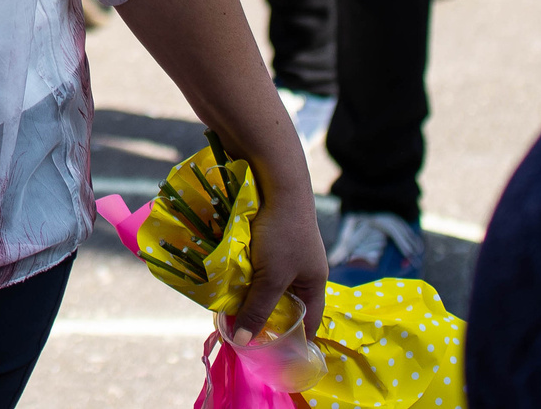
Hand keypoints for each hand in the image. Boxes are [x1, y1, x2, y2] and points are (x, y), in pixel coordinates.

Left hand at [235, 169, 328, 339]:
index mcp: (314, 282)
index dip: (295, 340)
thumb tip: (242, 342)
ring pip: (266, 284)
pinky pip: (256, 266)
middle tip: (241, 333)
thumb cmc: (281, 233)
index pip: (309, 322)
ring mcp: (286, 253)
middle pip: (285, 304)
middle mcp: (303, 269)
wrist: (274, 181)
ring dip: (250, 295)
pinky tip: (226, 282)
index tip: (275, 358)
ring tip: (228, 310)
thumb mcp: (271, 277)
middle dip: (264, 317)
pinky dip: (243, 275)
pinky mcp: (268, 238)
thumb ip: (258, 309)